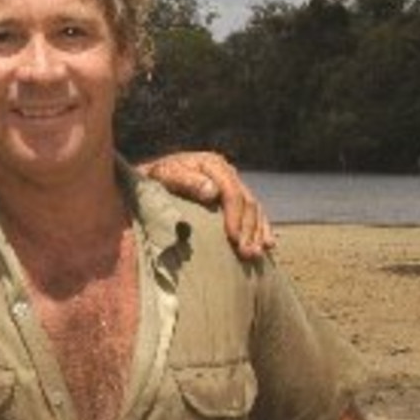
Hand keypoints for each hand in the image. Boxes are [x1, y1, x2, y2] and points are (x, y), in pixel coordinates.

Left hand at [137, 151, 275, 259]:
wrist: (151, 179)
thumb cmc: (154, 180)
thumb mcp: (164, 177)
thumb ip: (186, 182)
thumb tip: (212, 191)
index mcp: (211, 165)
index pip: (231, 191)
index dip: (235, 216)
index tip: (234, 239)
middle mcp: (226, 172)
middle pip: (246, 202)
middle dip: (249, 230)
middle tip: (247, 253)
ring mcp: (232, 184)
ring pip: (254, 209)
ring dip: (257, 233)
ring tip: (256, 254)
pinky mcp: (233, 197)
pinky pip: (254, 213)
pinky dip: (262, 229)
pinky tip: (268, 244)